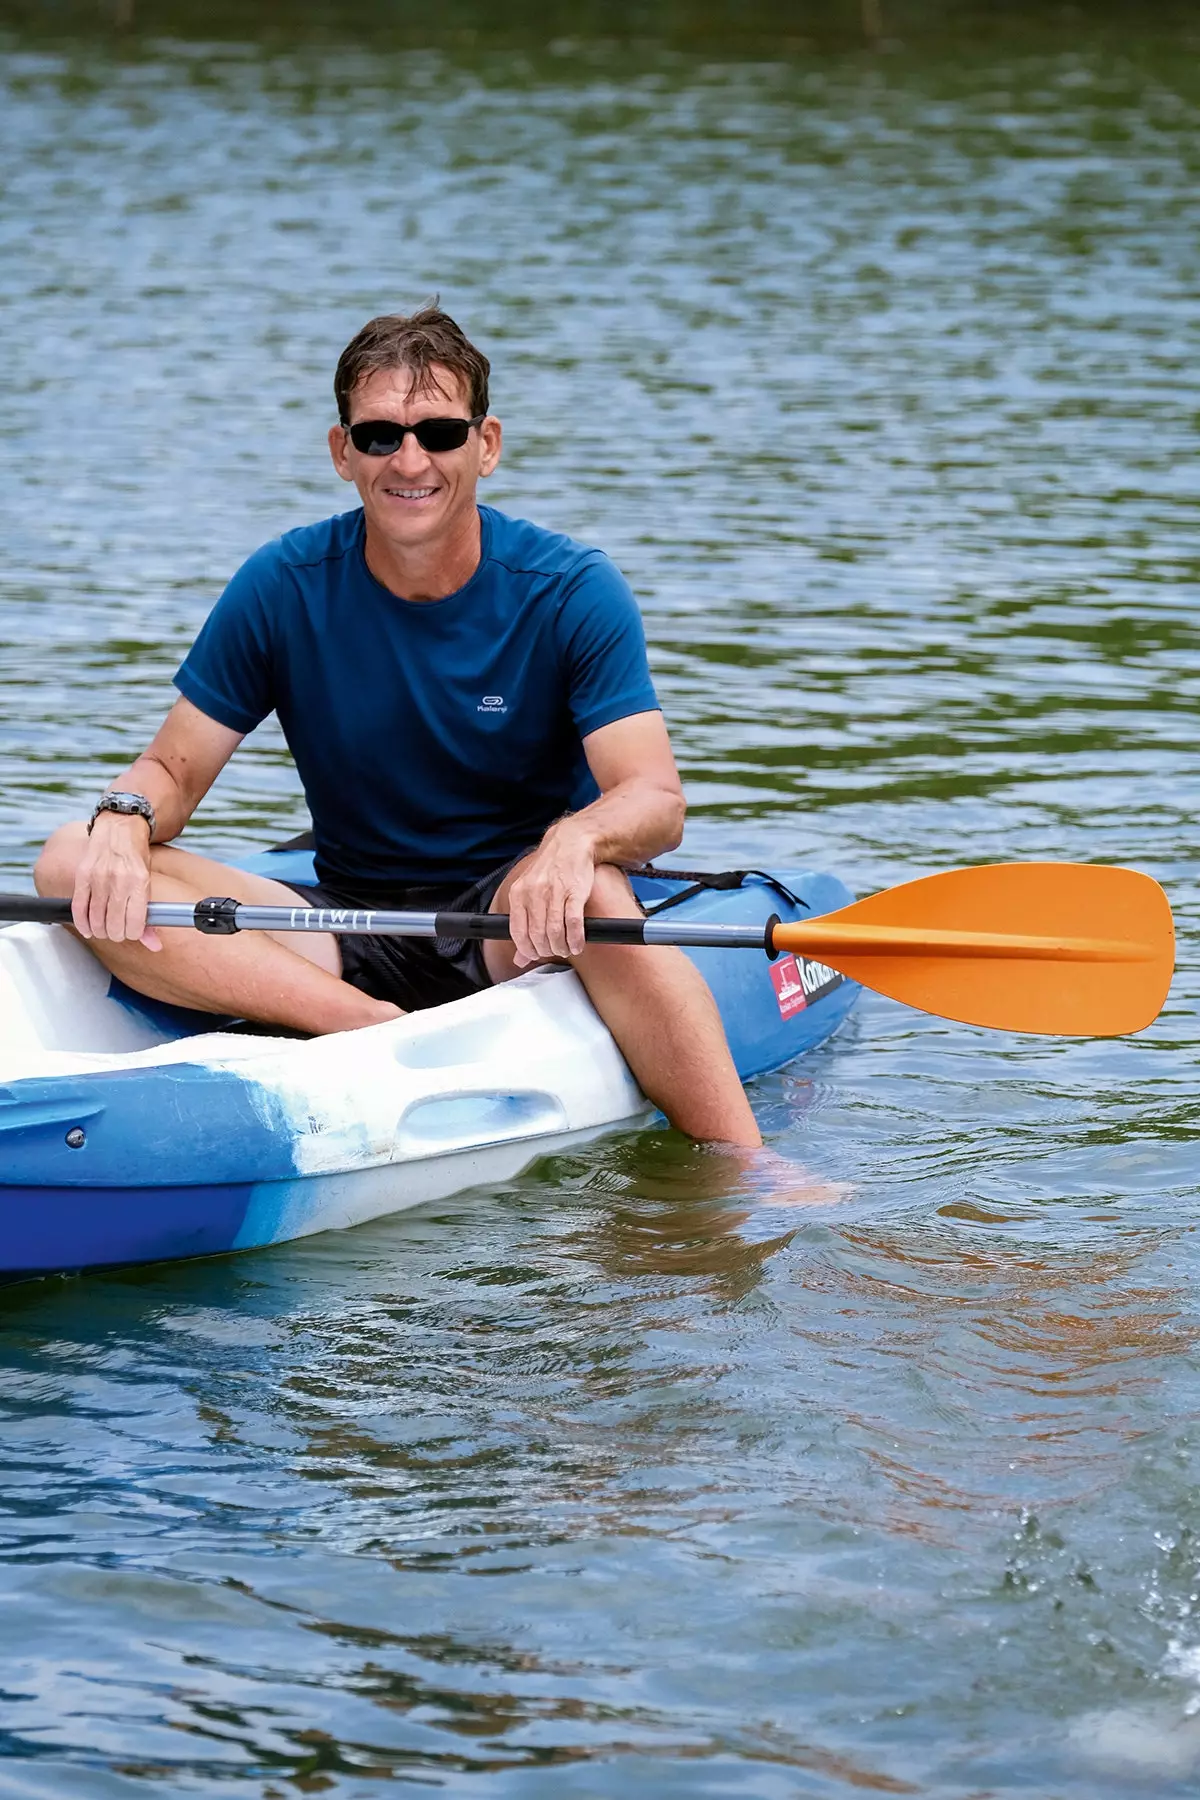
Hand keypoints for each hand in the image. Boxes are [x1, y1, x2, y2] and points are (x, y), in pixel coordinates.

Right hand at [72, 812, 160, 949]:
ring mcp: (98, 879)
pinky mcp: (82, 877)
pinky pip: (78, 909)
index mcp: (139, 883)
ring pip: (96, 921)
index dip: (133, 934)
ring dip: (101, 931)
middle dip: (117, 934)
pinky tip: (88, 929)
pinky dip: (82, 924)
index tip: (132, 931)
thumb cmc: (136, 857)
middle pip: (114, 926)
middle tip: (118, 930)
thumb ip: (149, 916)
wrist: (119, 829)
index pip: (134, 924)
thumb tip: (154, 945)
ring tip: (105, 928)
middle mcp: (118, 881)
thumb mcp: (148, 883)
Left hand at [505, 826, 595, 966]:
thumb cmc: (550, 869)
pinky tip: (577, 944)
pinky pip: (573, 923)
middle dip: (546, 950)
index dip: (527, 950)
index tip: (536, 954)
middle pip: (537, 936)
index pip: (518, 932)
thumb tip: (519, 958)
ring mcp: (554, 892)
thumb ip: (522, 924)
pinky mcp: (575, 892)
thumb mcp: (528, 892)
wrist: (571, 843)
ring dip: (561, 947)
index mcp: (518, 894)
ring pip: (554, 932)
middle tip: (554, 952)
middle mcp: (534, 893)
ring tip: (566, 949)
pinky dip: (575, 939)